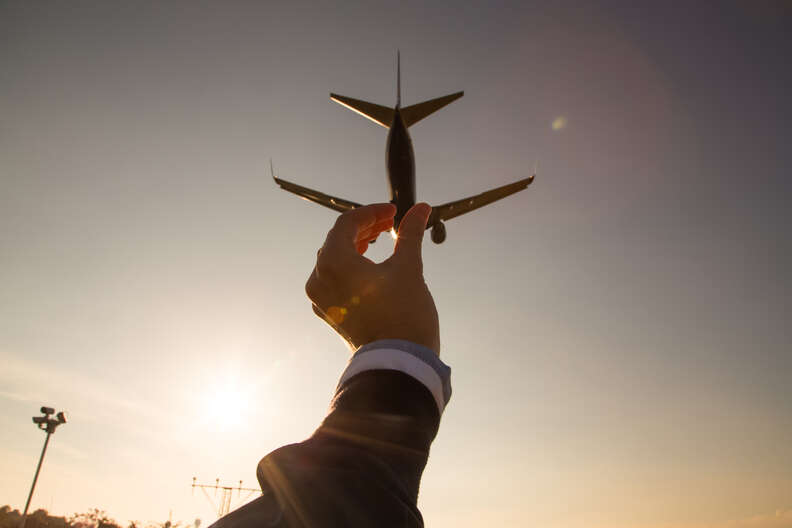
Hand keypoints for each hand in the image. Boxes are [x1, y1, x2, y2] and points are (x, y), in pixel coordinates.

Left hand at [305, 203, 439, 354]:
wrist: (399, 362)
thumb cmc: (404, 314)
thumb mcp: (408, 267)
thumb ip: (410, 234)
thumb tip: (420, 209)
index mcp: (334, 262)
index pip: (347, 223)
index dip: (372, 212)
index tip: (394, 211)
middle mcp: (319, 279)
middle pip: (337, 240)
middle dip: (364, 227)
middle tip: (389, 223)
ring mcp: (321, 299)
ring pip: (333, 260)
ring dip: (356, 246)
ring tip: (378, 240)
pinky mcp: (329, 313)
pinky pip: (333, 280)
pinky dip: (350, 268)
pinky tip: (369, 267)